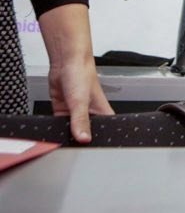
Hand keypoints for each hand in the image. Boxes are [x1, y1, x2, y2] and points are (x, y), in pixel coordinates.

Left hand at [38, 5, 113, 142]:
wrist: (65, 61)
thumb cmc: (82, 74)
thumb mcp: (81, 101)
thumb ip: (80, 121)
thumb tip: (83, 139)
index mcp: (102, 113)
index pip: (104, 133)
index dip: (98, 142)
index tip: (91, 151)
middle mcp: (90, 115)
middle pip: (85, 134)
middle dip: (79, 140)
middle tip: (73, 148)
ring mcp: (75, 113)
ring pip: (71, 130)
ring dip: (65, 134)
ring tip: (60, 141)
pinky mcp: (62, 111)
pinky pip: (59, 124)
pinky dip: (55, 128)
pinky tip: (52, 132)